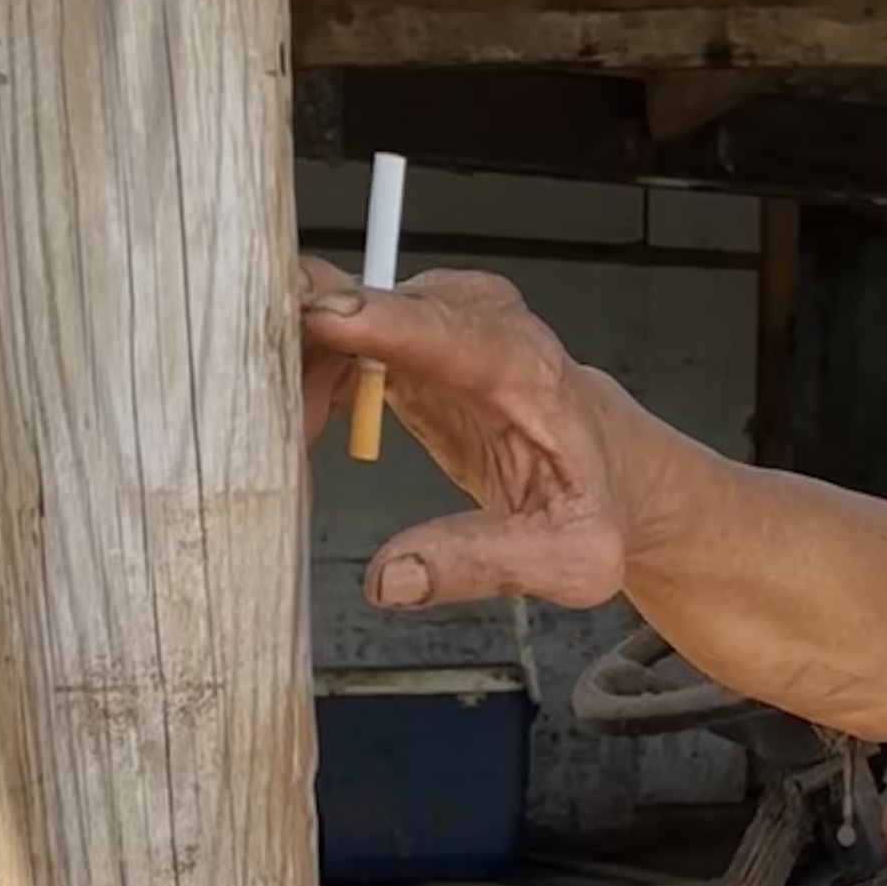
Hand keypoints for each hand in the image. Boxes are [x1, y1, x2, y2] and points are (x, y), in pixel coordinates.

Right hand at [299, 258, 648, 612]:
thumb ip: (484, 565)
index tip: (320, 318)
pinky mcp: (405, 333)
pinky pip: (330, 333)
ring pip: (335, 314)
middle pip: (372, 306)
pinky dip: (303, 376)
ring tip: (292, 448)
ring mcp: (437, 317)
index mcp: (524, 365)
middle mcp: (477, 320)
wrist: (608, 467)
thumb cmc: (592, 501)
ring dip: (295, 374)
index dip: (380, 320)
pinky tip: (302, 427)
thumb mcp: (569, 558)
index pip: (447, 330)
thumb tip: (391, 579)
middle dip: (307, 356)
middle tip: (278, 431)